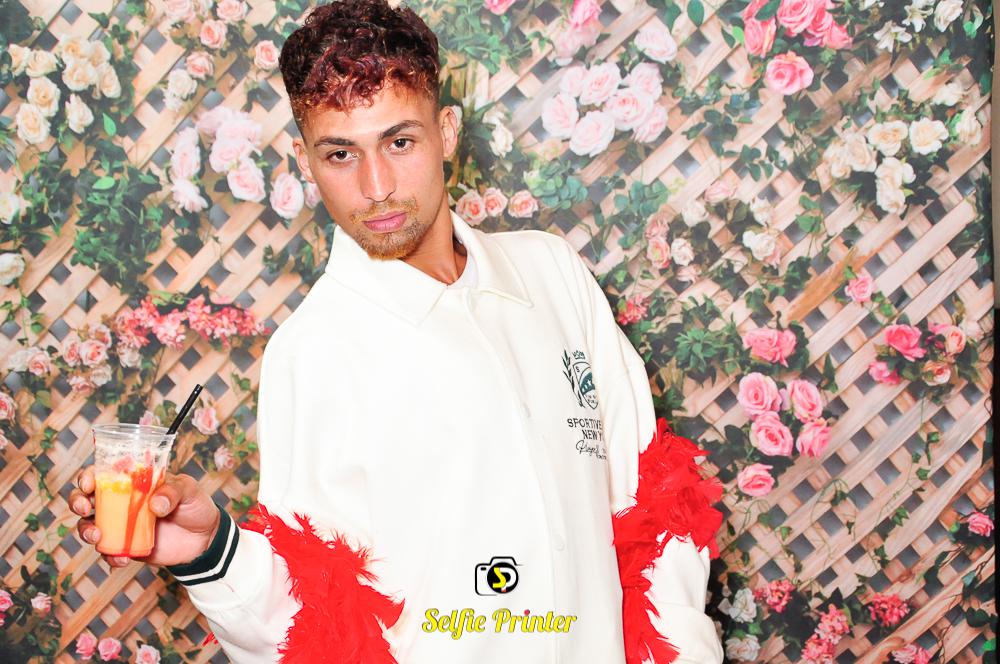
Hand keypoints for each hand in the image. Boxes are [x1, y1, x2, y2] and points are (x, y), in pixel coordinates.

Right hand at [70, 468, 221, 568]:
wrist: (204, 538)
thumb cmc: (194, 505)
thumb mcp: (189, 490)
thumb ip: (173, 491)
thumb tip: (155, 504)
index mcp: (133, 481)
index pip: (103, 473)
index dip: (89, 475)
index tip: (89, 483)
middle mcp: (120, 502)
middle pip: (86, 498)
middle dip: (77, 501)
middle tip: (85, 508)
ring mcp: (120, 525)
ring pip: (88, 526)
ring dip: (86, 531)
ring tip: (97, 536)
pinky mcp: (125, 546)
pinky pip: (107, 552)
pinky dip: (109, 556)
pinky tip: (122, 558)